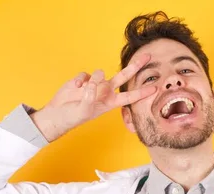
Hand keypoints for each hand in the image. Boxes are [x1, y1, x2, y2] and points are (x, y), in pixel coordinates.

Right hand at [31, 53, 155, 141]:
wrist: (58, 114)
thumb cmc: (73, 116)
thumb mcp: (84, 110)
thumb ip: (90, 96)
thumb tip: (93, 82)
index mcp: (110, 102)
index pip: (130, 96)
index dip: (142, 92)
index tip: (155, 88)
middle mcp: (105, 92)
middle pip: (124, 76)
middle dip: (136, 66)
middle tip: (148, 56)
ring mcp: (95, 84)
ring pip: (100, 73)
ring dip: (93, 80)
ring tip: (83, 90)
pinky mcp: (84, 79)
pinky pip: (85, 74)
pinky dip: (80, 80)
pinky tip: (75, 87)